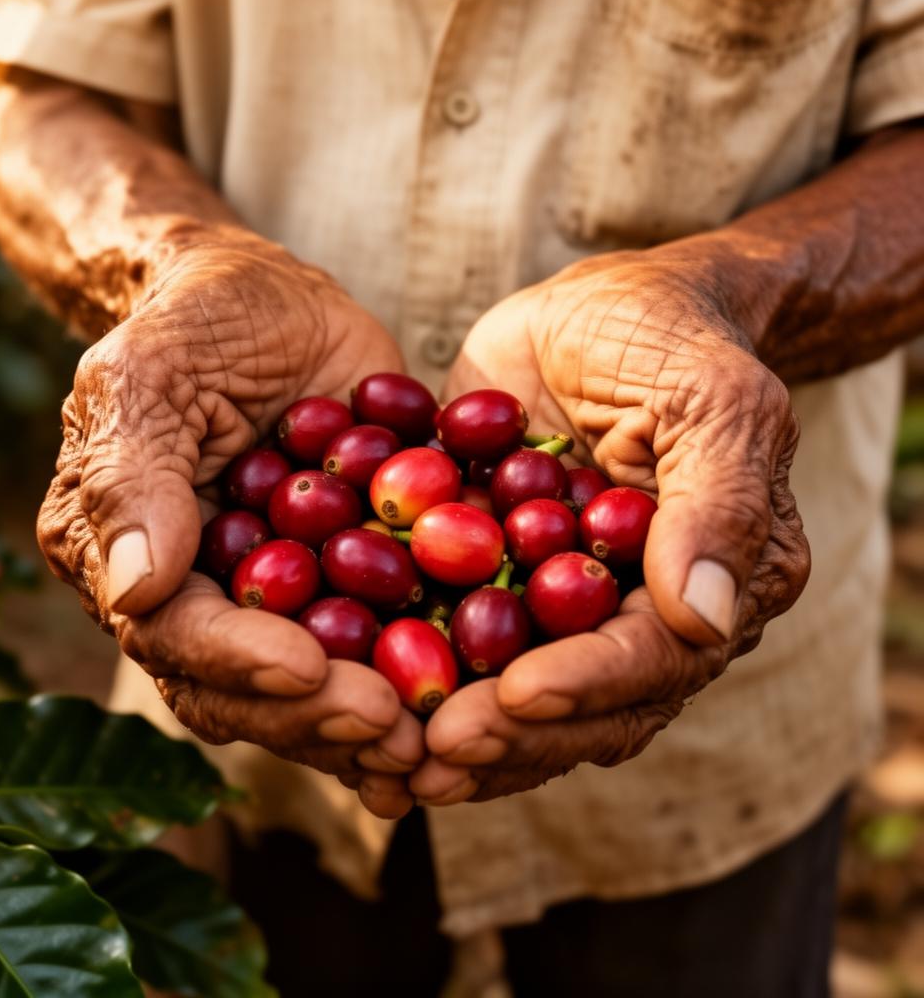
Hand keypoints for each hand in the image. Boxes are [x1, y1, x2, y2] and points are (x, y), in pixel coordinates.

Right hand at [38, 232, 421, 817]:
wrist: (272, 299)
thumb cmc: (198, 320)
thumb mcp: (151, 375)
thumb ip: (134, 479)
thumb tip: (134, 592)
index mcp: (133, 561)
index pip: (176, 637)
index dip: (240, 663)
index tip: (310, 669)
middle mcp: (203, 599)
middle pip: (248, 688)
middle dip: (318, 715)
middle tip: (394, 729)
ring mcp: (280, 598)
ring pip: (316, 687)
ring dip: (372, 722)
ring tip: (438, 740)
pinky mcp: (348, 582)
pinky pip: (380, 641)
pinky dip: (421, 674)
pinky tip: (475, 704)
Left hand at [412, 248, 810, 804]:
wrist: (602, 311)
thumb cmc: (668, 338)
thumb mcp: (710, 397)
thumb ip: (718, 501)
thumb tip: (707, 619)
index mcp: (714, 584)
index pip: (655, 657)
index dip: (587, 685)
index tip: (515, 695)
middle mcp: (642, 615)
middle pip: (585, 705)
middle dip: (511, 734)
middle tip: (432, 754)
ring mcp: (566, 608)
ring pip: (520, 697)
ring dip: (462, 737)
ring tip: (390, 763)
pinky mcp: (500, 584)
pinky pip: (461, 645)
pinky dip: (416, 678)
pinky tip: (357, 704)